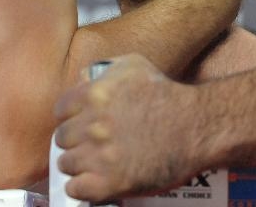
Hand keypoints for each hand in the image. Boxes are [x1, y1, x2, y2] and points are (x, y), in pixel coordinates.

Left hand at [54, 55, 202, 201]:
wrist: (195, 126)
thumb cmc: (166, 95)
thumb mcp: (133, 66)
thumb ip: (102, 69)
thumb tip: (82, 79)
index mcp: (94, 95)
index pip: (60, 111)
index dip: (71, 117)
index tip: (82, 124)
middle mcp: (93, 124)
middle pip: (62, 138)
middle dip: (75, 141)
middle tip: (91, 144)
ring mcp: (99, 155)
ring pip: (66, 164)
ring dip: (79, 164)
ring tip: (96, 163)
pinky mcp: (110, 182)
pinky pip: (76, 189)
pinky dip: (84, 187)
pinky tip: (96, 181)